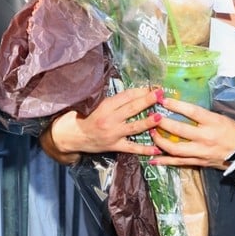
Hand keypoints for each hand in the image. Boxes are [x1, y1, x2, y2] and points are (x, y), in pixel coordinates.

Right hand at [44, 87, 161, 161]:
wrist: (73, 137)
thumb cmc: (85, 117)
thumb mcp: (96, 105)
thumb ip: (113, 101)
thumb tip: (134, 93)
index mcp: (105, 106)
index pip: (125, 96)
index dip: (139, 91)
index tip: (151, 87)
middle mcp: (110, 119)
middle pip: (131, 108)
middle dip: (147, 100)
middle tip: (161, 94)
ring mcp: (113, 134)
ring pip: (134, 127)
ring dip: (148, 122)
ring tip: (160, 117)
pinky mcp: (115, 146)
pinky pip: (132, 148)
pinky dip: (145, 149)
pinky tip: (157, 148)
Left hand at [149, 95, 234, 169]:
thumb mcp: (221, 118)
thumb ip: (203, 116)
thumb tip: (183, 109)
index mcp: (213, 122)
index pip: (191, 111)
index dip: (175, 105)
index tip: (162, 100)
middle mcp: (206, 137)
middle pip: (179, 130)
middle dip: (162, 124)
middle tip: (152, 117)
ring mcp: (201, 152)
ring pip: (175, 148)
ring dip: (160, 142)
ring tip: (151, 134)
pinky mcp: (199, 162)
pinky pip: (179, 162)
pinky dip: (165, 161)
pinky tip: (153, 159)